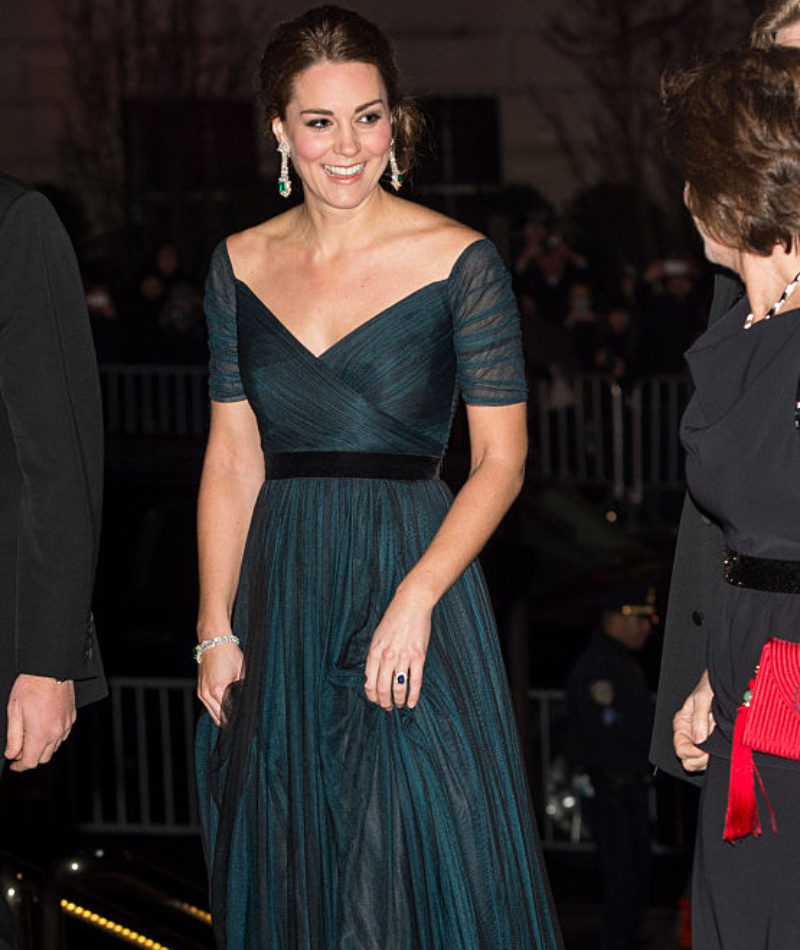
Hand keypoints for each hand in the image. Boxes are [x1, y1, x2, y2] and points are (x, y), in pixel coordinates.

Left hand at [5, 675, 75, 771]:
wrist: (51, 669)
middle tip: (19, 749)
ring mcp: (66, 724)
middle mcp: (56, 732)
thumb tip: (11, 754)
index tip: (13, 763)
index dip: (19, 766)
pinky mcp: (71, 716)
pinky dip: (53, 736)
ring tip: (31, 735)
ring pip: (54, 747)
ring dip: (43, 747)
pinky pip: (63, 734)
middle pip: (44, 757)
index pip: (31, 762)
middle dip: (31, 757)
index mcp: (40, 734)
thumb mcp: (14, 711)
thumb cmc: (31, 686)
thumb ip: (13, 736)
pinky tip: (45, 726)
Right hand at [197, 643, 243, 726]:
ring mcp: (202, 693)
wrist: (214, 642)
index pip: (228, 714)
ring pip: (213, 714)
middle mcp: (207, 694)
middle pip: (219, 718)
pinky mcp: (200, 690)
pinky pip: (208, 706)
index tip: (244, 722)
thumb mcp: (242, 673)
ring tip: (234, 719)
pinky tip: (225, 710)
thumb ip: (243, 690)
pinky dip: (216, 710)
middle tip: (241, 723)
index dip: (237, 720)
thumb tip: (247, 702)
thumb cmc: (229, 655)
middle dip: (230, 721)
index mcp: (218, 690)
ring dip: (222, 717)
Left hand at [364, 588, 431, 710]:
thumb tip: (373, 675)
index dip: (372, 696)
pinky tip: (411, 703)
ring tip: (398, 704)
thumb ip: (375, 656)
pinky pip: (415, 682)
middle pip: (382, 689)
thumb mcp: (378, 636)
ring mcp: (403, 657)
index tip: (376, 700)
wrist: (411, 604)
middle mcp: (387, 657)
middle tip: (387, 707)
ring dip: (397, 700)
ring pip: (398, 688)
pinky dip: (413, 696)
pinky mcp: (418, 657)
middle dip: (384, 702)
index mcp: (375, 652)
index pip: (369, 682)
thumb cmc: (394, 619)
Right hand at [673, 669, 714, 771]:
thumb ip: (699, 718)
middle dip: (700, 759)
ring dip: (711, 759)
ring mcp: (703, 740)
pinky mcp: (716, 743)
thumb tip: (699, 741)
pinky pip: (713, 759)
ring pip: (701, 764)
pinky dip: (718, 758)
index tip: (704, 750)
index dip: (692, 753)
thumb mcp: (702, 697)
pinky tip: (724, 748)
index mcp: (682, 724)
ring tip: (720, 746)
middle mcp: (691, 734)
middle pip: (689, 761)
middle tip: (713, 751)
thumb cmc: (711, 685)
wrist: (727, 681)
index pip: (681, 750)